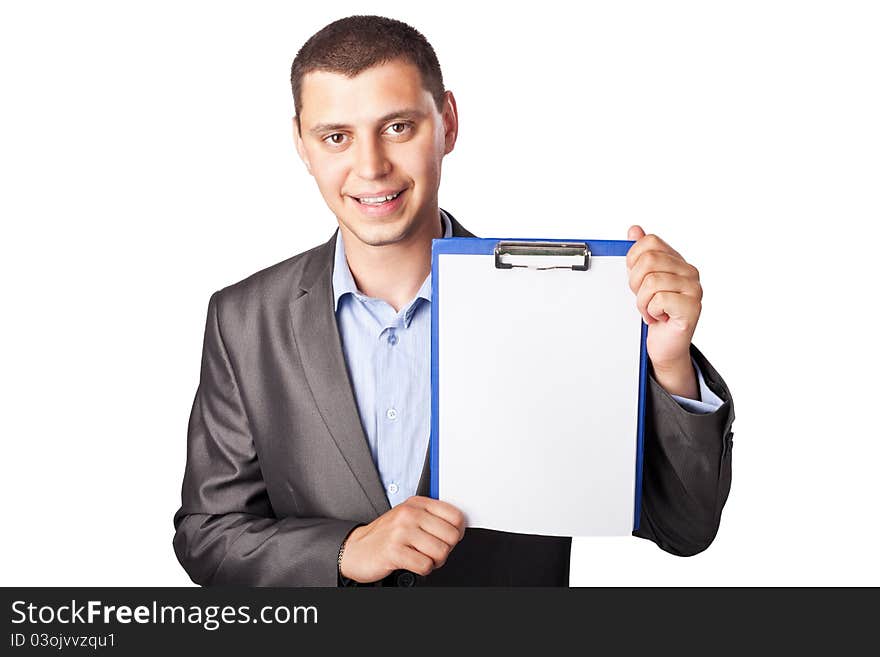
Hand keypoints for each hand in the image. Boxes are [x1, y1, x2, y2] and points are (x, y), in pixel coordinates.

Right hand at [339, 496, 465, 582]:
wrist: (356, 550)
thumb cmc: (386, 536)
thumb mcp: (408, 518)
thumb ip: (431, 518)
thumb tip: (459, 528)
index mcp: (417, 503)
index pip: (455, 516)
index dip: (457, 532)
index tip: (448, 538)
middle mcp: (409, 514)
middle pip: (452, 536)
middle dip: (446, 549)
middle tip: (432, 552)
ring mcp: (401, 531)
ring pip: (441, 552)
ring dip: (434, 561)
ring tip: (422, 557)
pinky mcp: (394, 551)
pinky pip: (425, 565)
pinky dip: (423, 569)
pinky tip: (412, 563)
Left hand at [626, 225, 700, 397]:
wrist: (664, 345)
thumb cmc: (655, 314)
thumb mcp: (641, 281)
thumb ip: (640, 255)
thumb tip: (634, 230)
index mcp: (677, 261)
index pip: (649, 242)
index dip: (633, 261)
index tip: (636, 280)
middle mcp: (689, 272)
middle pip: (648, 260)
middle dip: (635, 283)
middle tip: (642, 298)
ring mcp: (693, 289)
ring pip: (651, 282)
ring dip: (642, 302)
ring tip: (651, 310)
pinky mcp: (692, 307)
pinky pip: (659, 300)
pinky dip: (651, 312)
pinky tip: (659, 317)